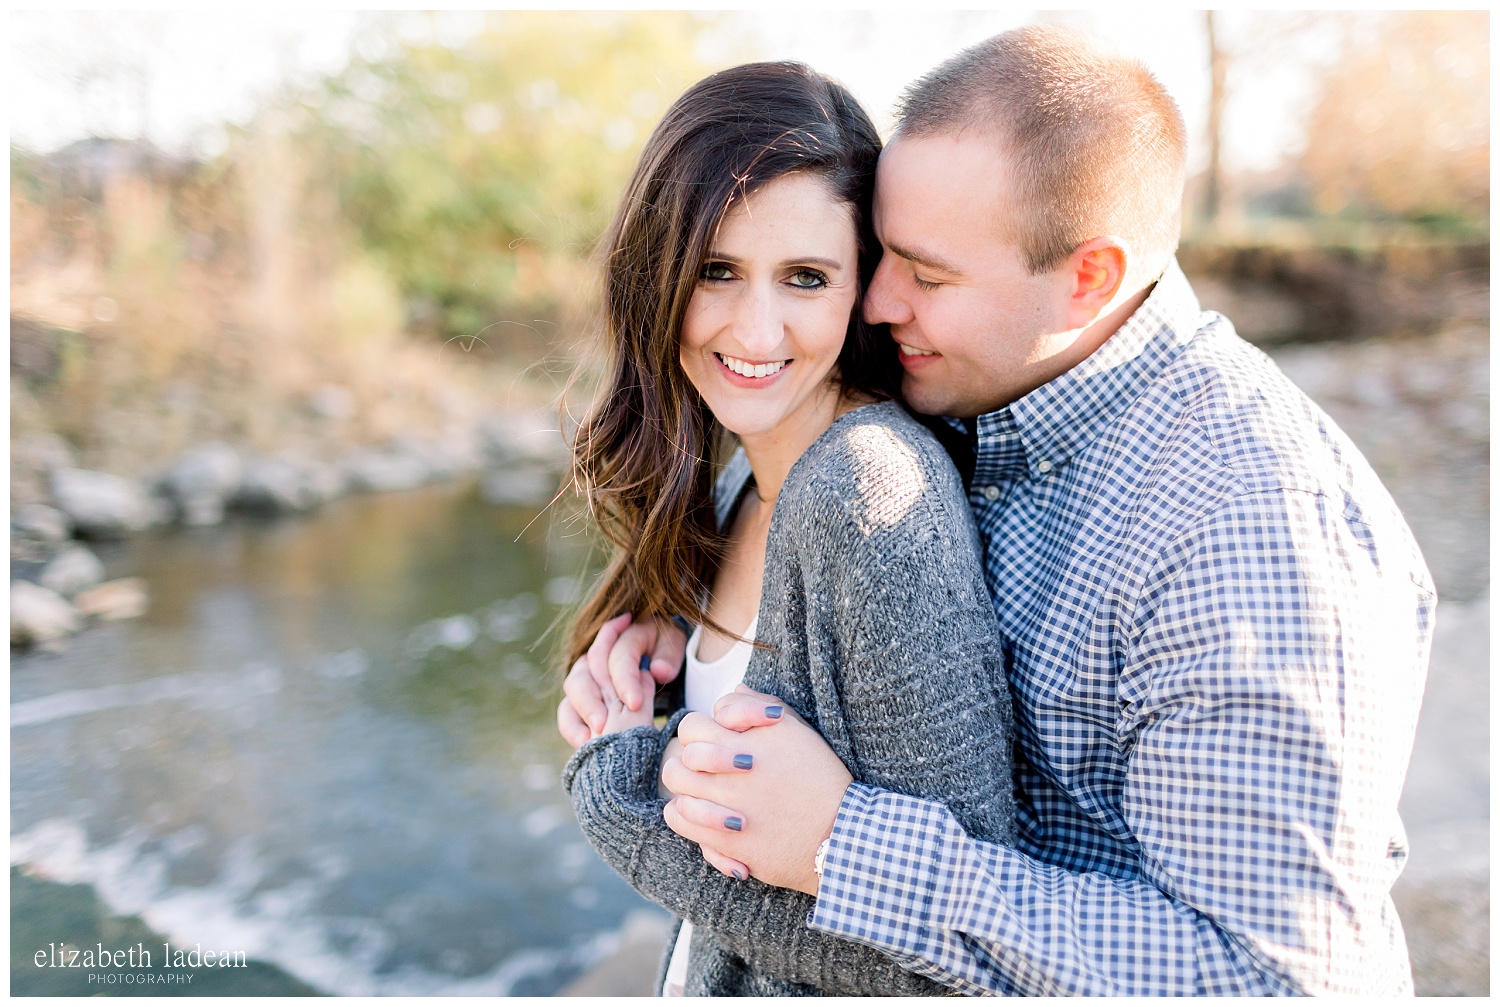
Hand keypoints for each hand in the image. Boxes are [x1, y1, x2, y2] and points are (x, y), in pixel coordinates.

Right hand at [556, 612, 687, 746]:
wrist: (656, 658)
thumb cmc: (665, 652)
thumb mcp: (674, 648)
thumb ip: (668, 658)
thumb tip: (658, 670)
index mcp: (625, 635)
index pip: (619, 658)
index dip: (625, 681)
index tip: (634, 703)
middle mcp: (598, 653)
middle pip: (586, 673)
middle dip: (592, 701)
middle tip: (603, 724)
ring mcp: (586, 674)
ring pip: (573, 689)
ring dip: (581, 713)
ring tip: (591, 736)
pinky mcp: (581, 697)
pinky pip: (568, 710)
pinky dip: (572, 726)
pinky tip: (582, 742)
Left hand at [661, 689, 852, 894]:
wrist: (839, 833)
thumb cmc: (821, 778)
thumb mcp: (799, 730)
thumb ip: (761, 706)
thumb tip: (736, 689)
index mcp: (749, 737)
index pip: (699, 721)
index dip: (708, 728)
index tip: (728, 739)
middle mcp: (732, 766)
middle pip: (683, 747)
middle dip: (692, 753)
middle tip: (710, 764)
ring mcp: (725, 802)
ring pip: (676, 780)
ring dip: (686, 781)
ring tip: (704, 787)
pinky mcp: (725, 837)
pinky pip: (679, 817)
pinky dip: (683, 813)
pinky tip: (701, 812)